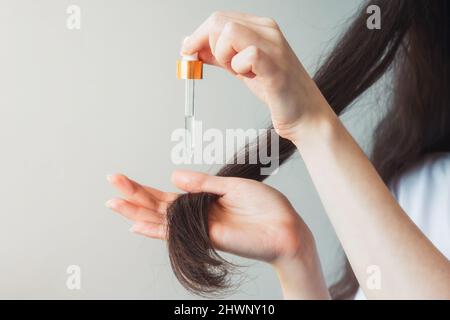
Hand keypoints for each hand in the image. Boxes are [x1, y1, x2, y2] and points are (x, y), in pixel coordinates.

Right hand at [106, 170, 312, 263]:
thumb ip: (202, 183)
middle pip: (158, 205)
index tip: (125, 178)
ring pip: (160, 219)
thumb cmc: (266, 206)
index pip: (168, 194)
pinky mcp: (205, 237)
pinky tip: (135, 226)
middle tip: (112, 183)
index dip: (145, 187)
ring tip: (114, 202)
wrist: (285, 227)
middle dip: (134, 194)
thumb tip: (174, 176)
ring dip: (136, 211)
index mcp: (203, 200)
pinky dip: (154, 230)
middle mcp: (197, 214)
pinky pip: (175, 234)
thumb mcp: (232, 186)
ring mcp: (198, 227)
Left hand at [181, 11, 328, 139]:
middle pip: (219, 22)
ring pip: (229, 32)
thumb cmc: (277, 91)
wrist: (304, 115)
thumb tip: (192, 48)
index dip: (198, 36)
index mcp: (260, 28)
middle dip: (207, 45)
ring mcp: (274, 47)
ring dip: (224, 56)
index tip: (188, 51)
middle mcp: (268, 31)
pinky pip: (247, 55)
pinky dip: (239, 68)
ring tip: (239, 72)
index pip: (219, 19)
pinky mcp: (275, 67)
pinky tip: (249, 76)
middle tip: (219, 66)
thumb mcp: (241, 69)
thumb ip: (219, 56)